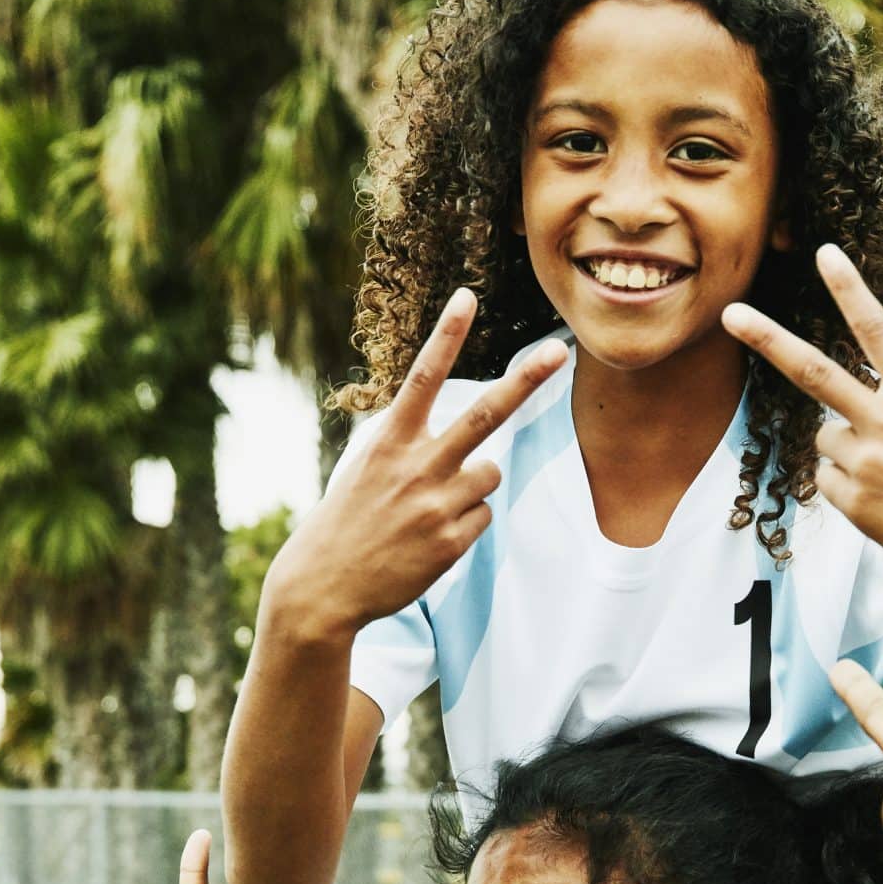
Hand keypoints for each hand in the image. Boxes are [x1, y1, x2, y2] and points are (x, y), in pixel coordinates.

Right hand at [266, 292, 567, 641]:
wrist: (323, 586)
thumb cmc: (347, 519)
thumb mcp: (366, 467)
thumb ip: (410, 443)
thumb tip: (468, 443)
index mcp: (389, 441)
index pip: (423, 376)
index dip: (447, 335)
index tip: (467, 296)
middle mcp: (416, 467)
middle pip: (483, 415)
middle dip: (525, 381)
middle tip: (558, 352)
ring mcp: (436, 506)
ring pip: (491, 473)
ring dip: (474, 483)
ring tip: (433, 505)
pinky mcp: (450, 543)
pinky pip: (482, 516)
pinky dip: (465, 521)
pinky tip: (430, 536)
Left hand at [722, 246, 882, 588]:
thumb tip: (846, 426)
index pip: (877, 329)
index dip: (849, 289)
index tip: (825, 253)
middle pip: (813, 371)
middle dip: (766, 339)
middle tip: (730, 314)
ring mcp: (867, 462)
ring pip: (824, 438)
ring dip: (844, 448)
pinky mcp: (854, 502)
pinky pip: (828, 482)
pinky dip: (848, 489)